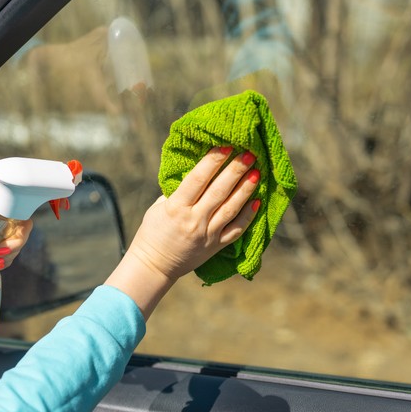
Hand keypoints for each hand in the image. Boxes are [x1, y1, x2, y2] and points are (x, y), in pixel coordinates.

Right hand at [105, 146, 258, 318]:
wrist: (155, 266)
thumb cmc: (152, 232)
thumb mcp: (158, 208)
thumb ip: (177, 192)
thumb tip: (199, 172)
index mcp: (176, 207)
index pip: (198, 179)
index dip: (213, 161)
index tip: (226, 146)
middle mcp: (194, 220)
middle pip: (219, 191)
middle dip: (235, 170)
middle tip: (249, 153)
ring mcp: (207, 234)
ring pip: (231, 208)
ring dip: (245, 189)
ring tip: (256, 172)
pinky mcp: (216, 246)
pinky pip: (236, 230)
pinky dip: (248, 215)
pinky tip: (257, 201)